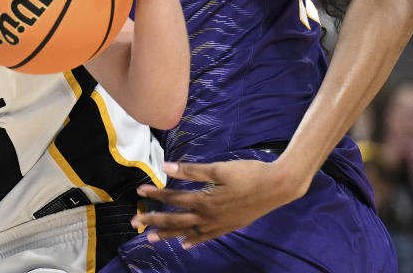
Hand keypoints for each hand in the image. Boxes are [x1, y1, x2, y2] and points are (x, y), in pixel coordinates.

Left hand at [132, 159, 302, 247]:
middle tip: (135, 223)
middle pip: (176, 220)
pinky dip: (194, 240)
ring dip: (169, 234)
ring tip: (152, 238)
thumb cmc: (248, 173)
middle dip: (154, 220)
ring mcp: (219, 224)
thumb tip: (166, 167)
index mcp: (204, 200)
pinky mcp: (229, 226)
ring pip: (189, 231)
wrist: (277, 186)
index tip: (139, 193)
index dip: (155, 195)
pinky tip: (185, 244)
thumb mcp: (219, 168)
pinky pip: (207, 237)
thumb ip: (192, 171)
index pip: (174, 198)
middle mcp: (209, 216)